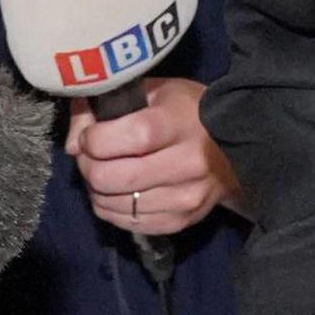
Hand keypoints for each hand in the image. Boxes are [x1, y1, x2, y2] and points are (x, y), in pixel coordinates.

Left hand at [68, 78, 240, 237]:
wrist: (241, 148)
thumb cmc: (191, 111)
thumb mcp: (156, 92)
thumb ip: (110, 106)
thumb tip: (73, 144)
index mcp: (179, 123)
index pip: (126, 137)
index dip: (94, 138)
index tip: (91, 133)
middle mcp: (185, 164)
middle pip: (110, 177)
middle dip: (87, 165)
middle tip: (91, 155)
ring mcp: (183, 199)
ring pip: (110, 204)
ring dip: (96, 189)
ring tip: (105, 171)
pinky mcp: (179, 222)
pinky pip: (125, 222)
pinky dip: (111, 207)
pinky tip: (119, 190)